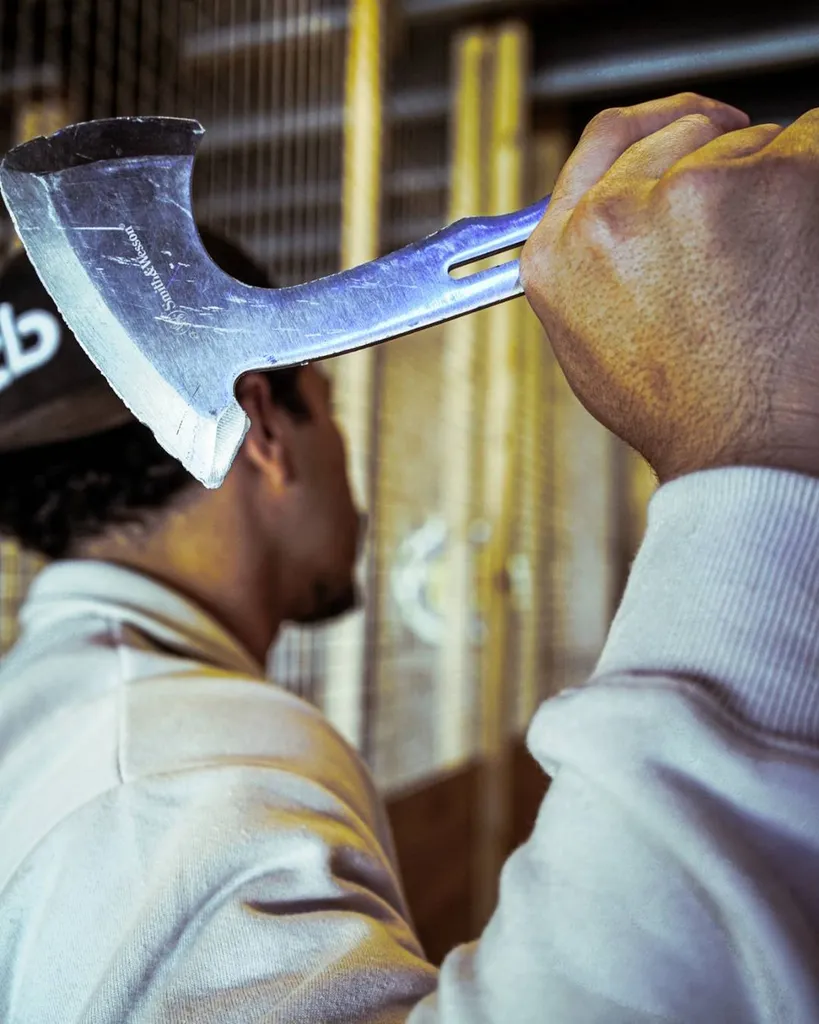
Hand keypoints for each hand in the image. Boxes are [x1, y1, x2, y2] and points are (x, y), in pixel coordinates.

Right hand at [520, 93, 818, 482]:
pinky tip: (799, 248)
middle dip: (720, 161)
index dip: (659, 129)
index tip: (696, 130)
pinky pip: (811, 141)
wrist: (745, 449)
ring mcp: (689, 192)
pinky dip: (814, 182)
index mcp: (557, 252)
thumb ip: (586, 259)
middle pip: (684, 132)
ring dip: (770, 183)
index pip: (608, 138)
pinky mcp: (769, 182)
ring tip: (768, 266)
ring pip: (750, 141)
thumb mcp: (588, 338)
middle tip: (748, 222)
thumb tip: (613, 209)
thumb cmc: (681, 410)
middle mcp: (610, 214)